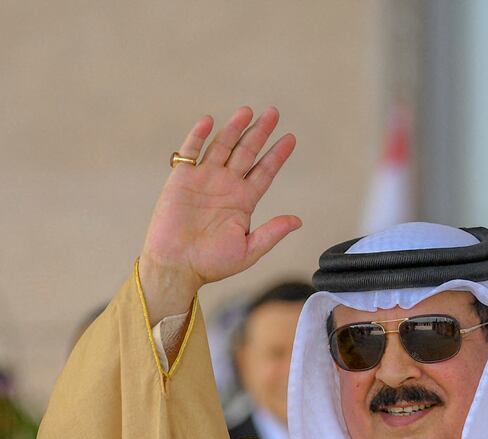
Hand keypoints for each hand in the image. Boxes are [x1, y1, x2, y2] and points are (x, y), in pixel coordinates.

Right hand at [139, 106, 300, 320]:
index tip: (291, 138)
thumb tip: (297, 221)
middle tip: (274, 113)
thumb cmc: (211, 264)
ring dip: (234, 128)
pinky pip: (191, 152)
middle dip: (260, 133)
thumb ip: (271, 233)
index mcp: (243, 202)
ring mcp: (204, 180)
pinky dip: (198, 135)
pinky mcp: (181, 179)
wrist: (177, 266)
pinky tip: (210, 121)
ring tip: (248, 111)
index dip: (277, 155)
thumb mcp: (248, 250)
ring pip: (222, 146)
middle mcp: (226, 186)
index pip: (264, 172)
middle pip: (246, 153)